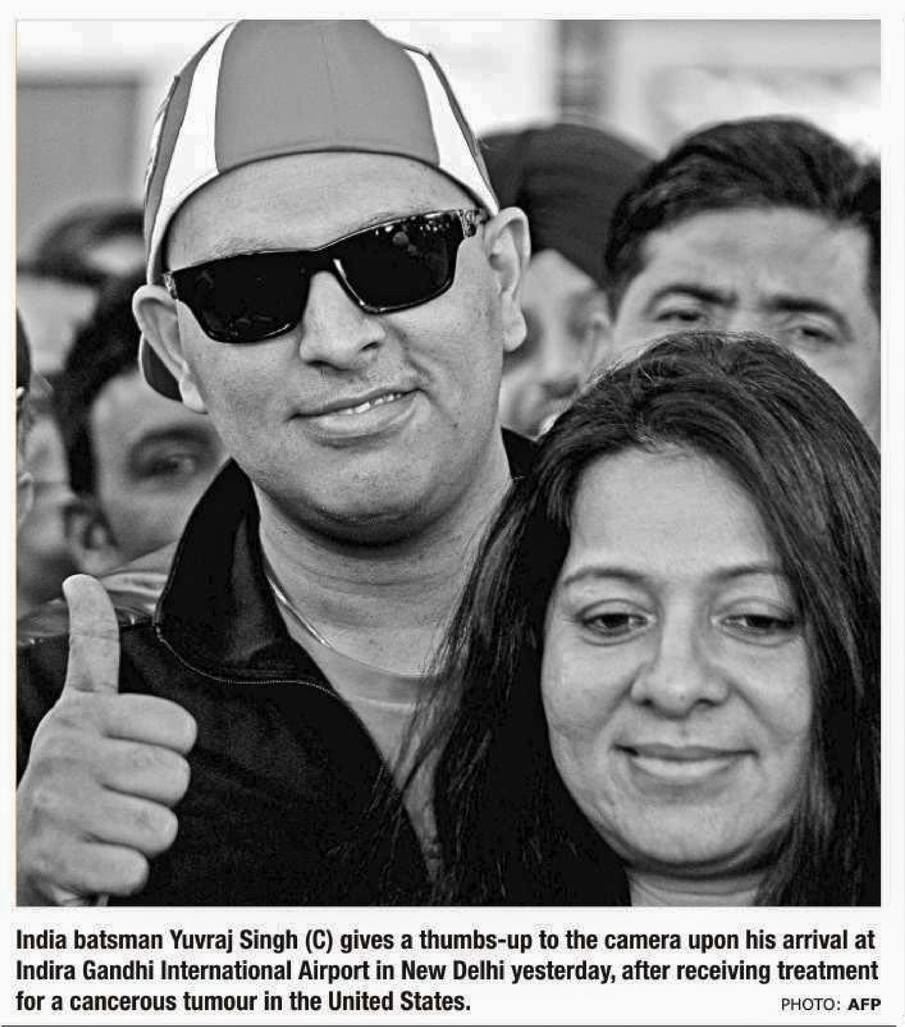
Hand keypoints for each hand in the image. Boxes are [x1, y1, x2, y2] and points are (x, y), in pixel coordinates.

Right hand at [17, 575, 196, 904]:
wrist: (20, 847)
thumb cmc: (71, 774)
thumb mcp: (80, 705)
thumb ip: (92, 645)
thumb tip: (81, 581)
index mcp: (82, 712)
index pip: (182, 730)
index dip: (172, 749)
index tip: (135, 752)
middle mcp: (63, 751)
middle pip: (176, 777)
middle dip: (161, 796)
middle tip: (122, 798)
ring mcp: (57, 805)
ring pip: (161, 826)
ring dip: (145, 838)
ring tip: (111, 830)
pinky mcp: (55, 860)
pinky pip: (136, 870)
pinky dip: (126, 876)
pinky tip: (99, 863)